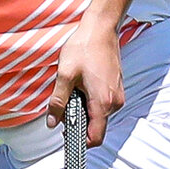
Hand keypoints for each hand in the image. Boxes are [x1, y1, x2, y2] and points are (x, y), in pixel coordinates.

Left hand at [48, 18, 125, 140]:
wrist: (101, 28)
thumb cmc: (85, 47)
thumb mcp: (64, 75)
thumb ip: (58, 102)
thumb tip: (52, 121)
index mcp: (102, 102)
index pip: (95, 138)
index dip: (79, 140)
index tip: (67, 134)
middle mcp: (114, 102)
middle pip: (95, 126)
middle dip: (78, 120)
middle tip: (65, 102)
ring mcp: (117, 95)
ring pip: (98, 115)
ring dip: (84, 108)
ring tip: (75, 88)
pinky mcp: (116, 88)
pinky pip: (102, 104)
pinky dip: (90, 100)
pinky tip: (83, 83)